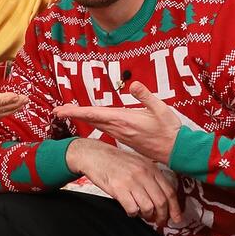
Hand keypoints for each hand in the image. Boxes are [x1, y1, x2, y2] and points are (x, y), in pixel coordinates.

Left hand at [54, 82, 179, 162]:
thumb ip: (146, 95)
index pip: (94, 114)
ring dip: (83, 118)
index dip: (75, 111)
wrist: (177, 152)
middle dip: (73, 114)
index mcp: (123, 120)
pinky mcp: (126, 138)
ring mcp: (122, 135)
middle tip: (57, 111)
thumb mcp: (160, 109)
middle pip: (91, 120)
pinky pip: (105, 129)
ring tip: (69, 113)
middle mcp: (119, 129)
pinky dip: (95, 122)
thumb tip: (133, 83)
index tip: (59, 111)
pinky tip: (93, 120)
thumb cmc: (170, 131)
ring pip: (97, 125)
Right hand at [66, 139, 181, 225]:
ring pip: (148, 207)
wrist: (94, 155)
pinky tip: (130, 210)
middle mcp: (143, 174)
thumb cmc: (115, 161)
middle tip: (159, 221)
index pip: (169, 191)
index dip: (175, 208)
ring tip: (143, 215)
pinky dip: (133, 214)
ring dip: (147, 216)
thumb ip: (151, 177)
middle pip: (161, 202)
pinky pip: (132, 209)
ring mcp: (131, 181)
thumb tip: (163, 197)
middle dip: (162, 216)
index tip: (176, 218)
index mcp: (150, 168)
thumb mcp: (138, 163)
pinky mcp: (118, 189)